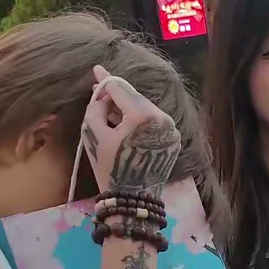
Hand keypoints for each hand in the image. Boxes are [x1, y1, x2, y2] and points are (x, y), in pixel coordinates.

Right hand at [80, 66, 181, 197]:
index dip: (106, 79)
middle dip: (116, 95)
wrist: (132, 199)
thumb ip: (96, 106)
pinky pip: (154, 123)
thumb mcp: (94, 134)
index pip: (121, 89)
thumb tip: (103, 94)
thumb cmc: (109, 167)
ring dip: (128, 108)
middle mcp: (163, 118)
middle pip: (135, 98)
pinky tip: (126, 127)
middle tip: (99, 94)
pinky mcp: (174, 139)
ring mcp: (172, 129)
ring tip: (110, 112)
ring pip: (145, 109)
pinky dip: (139, 121)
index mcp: (144, 115)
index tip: (96, 69)